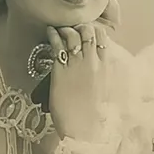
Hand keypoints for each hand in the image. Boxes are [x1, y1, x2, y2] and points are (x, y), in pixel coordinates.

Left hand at [47, 0, 119, 142]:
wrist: (81, 128)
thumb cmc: (90, 112)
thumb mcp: (102, 89)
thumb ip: (100, 73)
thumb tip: (97, 62)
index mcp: (104, 67)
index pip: (102, 38)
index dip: (93, 30)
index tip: (85, 30)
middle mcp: (92, 63)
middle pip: (88, 32)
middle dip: (79, 26)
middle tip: (70, 27)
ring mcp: (76, 65)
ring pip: (72, 35)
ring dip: (65, 29)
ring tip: (59, 29)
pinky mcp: (60, 70)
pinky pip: (57, 45)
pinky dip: (53, 35)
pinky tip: (49, 31)